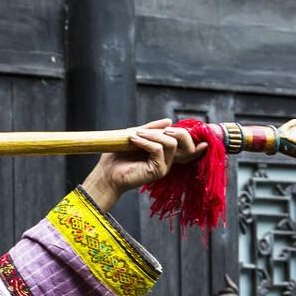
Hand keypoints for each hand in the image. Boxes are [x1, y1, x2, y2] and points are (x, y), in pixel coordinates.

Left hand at [81, 119, 207, 211]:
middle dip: (172, 130)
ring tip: (136, 134)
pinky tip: (133, 139)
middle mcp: (167, 159)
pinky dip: (146, 141)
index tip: (181, 125)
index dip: (190, 134)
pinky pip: (158, 150)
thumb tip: (169, 121)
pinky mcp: (157, 171)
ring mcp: (164, 166)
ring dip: (153, 134)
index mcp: (164, 151)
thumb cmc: (117, 156)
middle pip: (185, 141)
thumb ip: (151, 128)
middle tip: (149, 128)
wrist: (106, 174)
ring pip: (171, 143)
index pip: (185, 141)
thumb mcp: (135, 135)